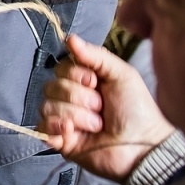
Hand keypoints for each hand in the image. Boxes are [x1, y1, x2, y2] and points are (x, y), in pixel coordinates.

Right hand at [39, 34, 173, 181]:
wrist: (143, 147)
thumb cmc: (137, 111)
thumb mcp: (122, 75)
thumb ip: (96, 55)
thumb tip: (70, 38)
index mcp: (83, 82)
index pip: (60, 69)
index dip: (75, 75)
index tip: (95, 83)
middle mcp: (71, 99)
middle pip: (51, 87)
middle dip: (79, 97)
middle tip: (100, 108)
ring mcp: (64, 120)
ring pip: (47, 106)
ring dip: (75, 115)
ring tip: (96, 125)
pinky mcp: (60, 141)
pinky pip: (41, 128)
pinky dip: (56, 128)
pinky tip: (72, 132)